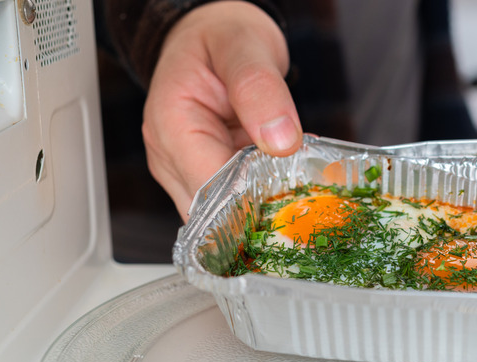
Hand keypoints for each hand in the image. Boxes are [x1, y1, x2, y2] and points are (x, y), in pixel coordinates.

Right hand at [142, 1, 301, 219]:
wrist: (213, 32)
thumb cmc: (220, 35)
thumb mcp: (243, 46)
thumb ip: (259, 88)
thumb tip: (281, 140)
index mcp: (172, 126)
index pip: (211, 191)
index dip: (252, 200)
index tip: (294, 193)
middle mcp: (170, 156)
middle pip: (215, 213)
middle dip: (261, 209)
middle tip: (306, 193)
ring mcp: (184, 169)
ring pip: (225, 214)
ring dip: (264, 204)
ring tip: (300, 181)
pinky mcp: (206, 172)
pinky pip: (234, 198)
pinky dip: (264, 192)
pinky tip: (289, 176)